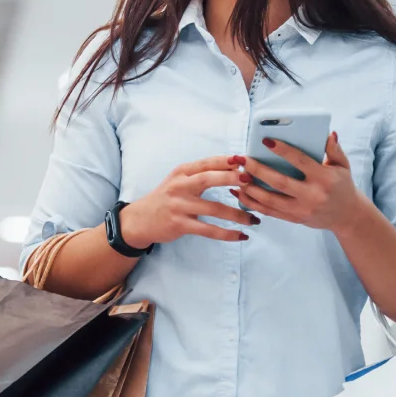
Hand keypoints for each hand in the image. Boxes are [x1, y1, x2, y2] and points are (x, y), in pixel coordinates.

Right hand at [120, 155, 258, 246]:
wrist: (140, 220)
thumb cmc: (166, 197)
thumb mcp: (179, 180)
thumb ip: (201, 174)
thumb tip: (235, 168)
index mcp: (181, 172)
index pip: (206, 163)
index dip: (226, 161)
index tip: (246, 161)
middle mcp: (179, 186)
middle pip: (208, 179)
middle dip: (231, 179)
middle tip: (251, 182)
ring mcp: (179, 206)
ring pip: (213, 209)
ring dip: (237, 214)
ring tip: (254, 219)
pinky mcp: (180, 225)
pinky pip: (208, 230)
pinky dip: (227, 234)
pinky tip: (242, 235)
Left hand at [235, 133, 371, 233]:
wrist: (346, 216)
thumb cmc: (342, 185)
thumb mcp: (343, 166)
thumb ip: (334, 149)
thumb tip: (328, 134)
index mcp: (324, 179)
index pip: (300, 162)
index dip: (283, 150)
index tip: (266, 140)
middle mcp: (312, 196)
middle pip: (279, 183)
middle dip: (257, 170)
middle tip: (241, 159)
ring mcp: (301, 210)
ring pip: (270, 200)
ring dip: (250, 188)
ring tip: (236, 175)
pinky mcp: (293, 219)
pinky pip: (269, 211)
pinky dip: (252, 203)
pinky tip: (239, 192)